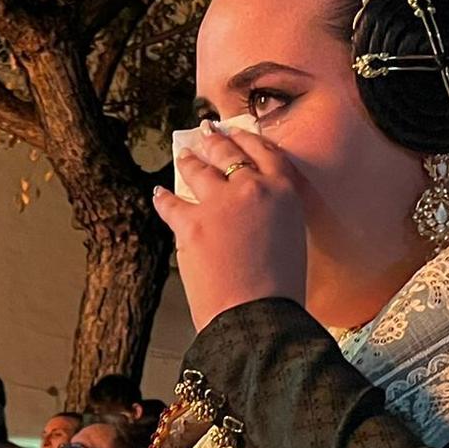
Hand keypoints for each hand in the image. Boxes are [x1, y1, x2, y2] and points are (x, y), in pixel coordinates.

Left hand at [153, 121, 309, 333]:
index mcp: (283, 192)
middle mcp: (252, 188)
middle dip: (214, 141)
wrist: (256, 316)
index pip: (264, 152)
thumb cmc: (280, 289)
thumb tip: (253, 213)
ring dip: (189, 161)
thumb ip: (273, 215)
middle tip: (205, 134)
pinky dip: (163, 199)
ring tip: (184, 156)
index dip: (247, 139)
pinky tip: (158, 194)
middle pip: (228, 153)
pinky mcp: (191, 223)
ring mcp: (218, 203)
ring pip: (198, 171)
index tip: (236, 132)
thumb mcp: (290, 239)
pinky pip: (171, 203)